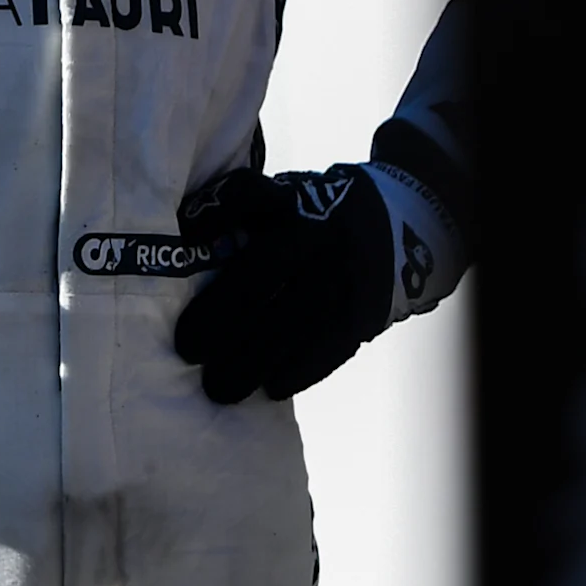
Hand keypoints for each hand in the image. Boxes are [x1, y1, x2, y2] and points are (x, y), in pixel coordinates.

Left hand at [175, 161, 456, 402]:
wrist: (402, 222)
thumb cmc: (318, 217)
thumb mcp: (286, 198)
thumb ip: (242, 215)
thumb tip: (182, 244)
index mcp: (290, 202)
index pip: (248, 196)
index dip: (214, 214)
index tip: (186, 239)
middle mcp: (316, 235)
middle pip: (260, 276)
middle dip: (219, 318)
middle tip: (188, 352)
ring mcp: (343, 274)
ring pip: (291, 324)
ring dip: (251, 362)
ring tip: (220, 390)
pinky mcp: (365, 309)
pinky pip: (330, 347)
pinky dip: (298, 371)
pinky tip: (271, 388)